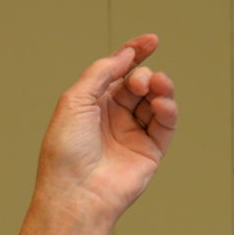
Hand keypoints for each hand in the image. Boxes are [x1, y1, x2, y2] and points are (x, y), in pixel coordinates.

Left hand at [34, 33, 176, 229]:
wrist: (77, 194)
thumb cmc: (65, 153)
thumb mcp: (75, 100)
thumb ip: (101, 72)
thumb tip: (125, 55)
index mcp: (91, 104)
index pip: (117, 71)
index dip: (135, 53)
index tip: (151, 41)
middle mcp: (112, 117)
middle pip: (139, 84)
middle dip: (144, 75)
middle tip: (140, 82)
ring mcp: (132, 134)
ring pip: (156, 101)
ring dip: (160, 88)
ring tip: (156, 88)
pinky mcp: (150, 151)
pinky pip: (166, 124)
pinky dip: (168, 110)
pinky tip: (162, 104)